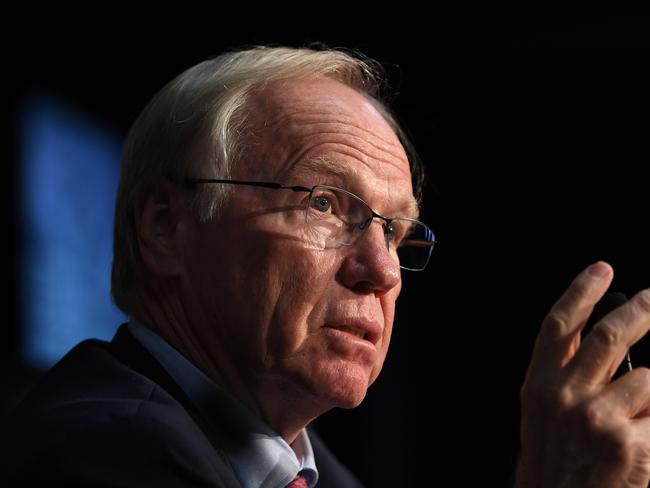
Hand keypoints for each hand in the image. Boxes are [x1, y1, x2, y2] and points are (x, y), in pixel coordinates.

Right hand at [515, 261, 649, 487]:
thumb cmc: (555, 466)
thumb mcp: (545, 416)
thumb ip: (567, 377)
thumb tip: (604, 344)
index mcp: (539, 385)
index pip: (560, 325)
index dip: (581, 292)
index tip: (601, 270)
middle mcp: (563, 395)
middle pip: (611, 335)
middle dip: (643, 310)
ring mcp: (596, 417)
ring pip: (649, 380)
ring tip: (638, 418)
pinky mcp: (629, 442)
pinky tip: (642, 440)